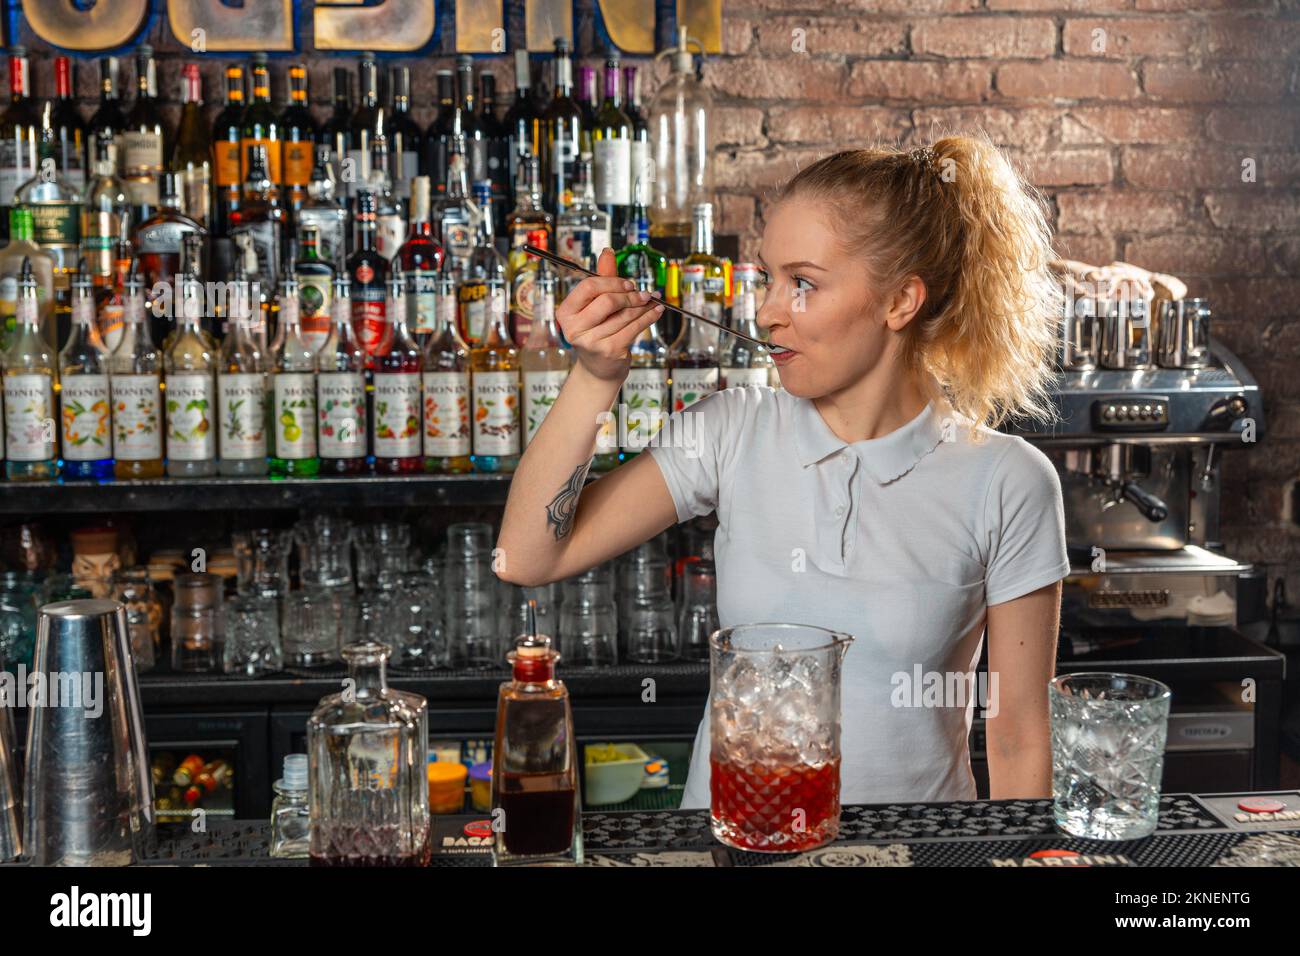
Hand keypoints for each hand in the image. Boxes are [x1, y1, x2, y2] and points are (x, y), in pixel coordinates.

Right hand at [555, 247, 663, 382]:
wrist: (598, 368)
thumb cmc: (596, 332)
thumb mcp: (594, 305)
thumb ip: (602, 279)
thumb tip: (608, 251)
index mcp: (566, 312)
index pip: (588, 287)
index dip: (612, 282)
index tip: (628, 283)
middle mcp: (574, 328)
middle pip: (607, 301)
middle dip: (629, 295)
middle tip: (643, 293)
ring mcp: (591, 342)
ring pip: (624, 315)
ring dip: (643, 305)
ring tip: (652, 300)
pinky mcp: (610, 351)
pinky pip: (635, 327)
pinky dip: (649, 317)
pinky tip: (656, 311)